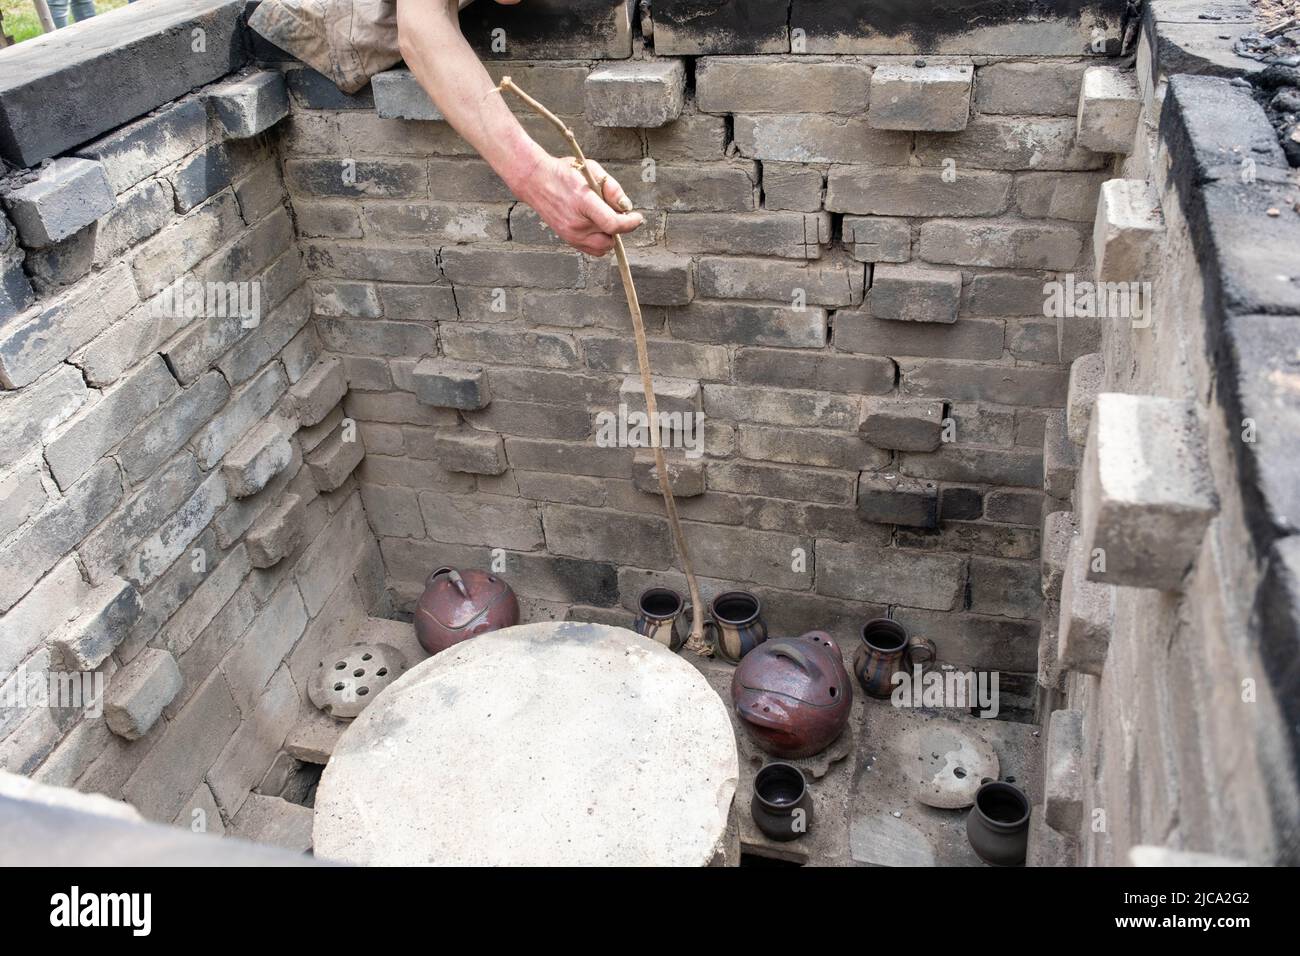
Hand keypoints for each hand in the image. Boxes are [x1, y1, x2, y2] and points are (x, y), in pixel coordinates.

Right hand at [510, 154, 643, 255]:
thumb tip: (626, 207)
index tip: (637, 218)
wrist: (535, 181)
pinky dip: (599, 241)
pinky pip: (592, 250)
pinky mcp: (568, 240)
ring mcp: (570, 234)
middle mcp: (576, 223)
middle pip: (610, 239)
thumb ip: (612, 188)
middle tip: (614, 212)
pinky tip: (594, 225)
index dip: (629, 224)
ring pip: (602, 248)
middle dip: (618, 229)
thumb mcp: (592, 169)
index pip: (612, 224)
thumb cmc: (564, 172)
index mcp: (583, 202)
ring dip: (609, 237)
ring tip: (601, 218)